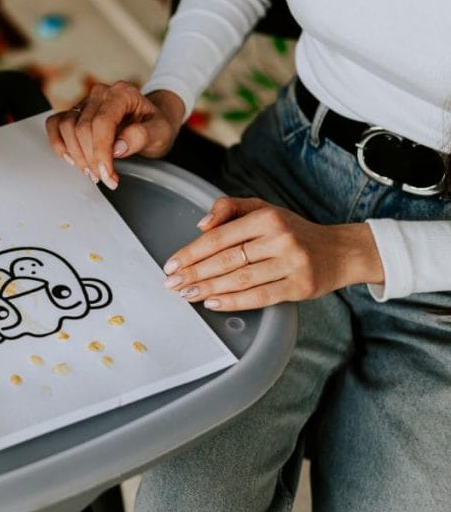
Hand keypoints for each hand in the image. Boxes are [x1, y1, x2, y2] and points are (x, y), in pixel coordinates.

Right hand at [45, 83, 184, 187]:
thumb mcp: (161, 132)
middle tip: (104, 178)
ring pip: (66, 127)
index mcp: (122, 93)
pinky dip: (59, 144)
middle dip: (91, 159)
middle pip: (82, 127)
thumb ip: (142, 136)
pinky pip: (55, 124)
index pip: (102, 122)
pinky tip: (72, 160)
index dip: (101, 152)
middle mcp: (100, 94)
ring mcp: (84, 102)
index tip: (107, 175)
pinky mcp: (74, 113)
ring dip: (76, 155)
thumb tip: (117, 147)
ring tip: (92, 171)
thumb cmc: (155, 125)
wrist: (150, 121)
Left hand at [162, 197, 383, 310]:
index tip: (172, 264)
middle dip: (195, 273)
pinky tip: (213, 303)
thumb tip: (201, 225)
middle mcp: (280, 239)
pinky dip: (233, 301)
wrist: (339, 251)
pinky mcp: (299, 287)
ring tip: (187, 294)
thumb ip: (229, 208)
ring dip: (209, 289)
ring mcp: (291, 264)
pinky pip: (259, 297)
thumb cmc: (292, 230)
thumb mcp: (263, 209)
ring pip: (240, 280)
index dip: (192, 252)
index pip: (220, 237)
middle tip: (172, 284)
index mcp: (267, 217)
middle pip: (227, 260)